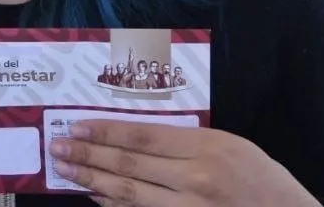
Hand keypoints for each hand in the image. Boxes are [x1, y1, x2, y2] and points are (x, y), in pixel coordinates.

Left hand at [50, 120, 318, 206]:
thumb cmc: (265, 182)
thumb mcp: (233, 146)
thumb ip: (188, 141)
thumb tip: (136, 136)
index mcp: (208, 148)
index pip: (142, 136)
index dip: (104, 132)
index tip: (77, 126)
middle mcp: (195, 180)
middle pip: (128, 165)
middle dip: (88, 155)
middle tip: (58, 148)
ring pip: (128, 194)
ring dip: (92, 182)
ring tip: (67, 171)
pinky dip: (114, 206)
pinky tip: (96, 198)